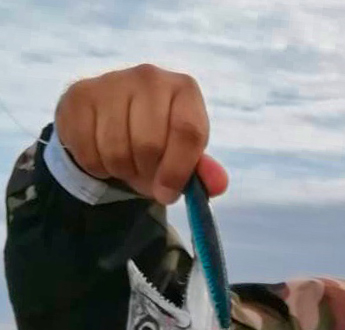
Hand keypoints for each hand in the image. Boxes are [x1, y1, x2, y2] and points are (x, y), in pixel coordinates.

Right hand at [55, 63, 228, 203]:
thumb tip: (218, 184)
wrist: (108, 125)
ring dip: (120, 170)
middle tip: (144, 170)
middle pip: (150, 144)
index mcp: (184, 90)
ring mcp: (112, 81)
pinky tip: (101, 152)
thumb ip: (201, 173)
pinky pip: (88, 151)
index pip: (188, 132)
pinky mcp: (80, 96)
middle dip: (146, 171)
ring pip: (116, 150)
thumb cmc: (156, 145)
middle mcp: (150, 77)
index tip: (167, 192)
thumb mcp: (183, 160)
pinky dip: (96, 166)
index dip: (177, 171)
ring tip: (125, 161)